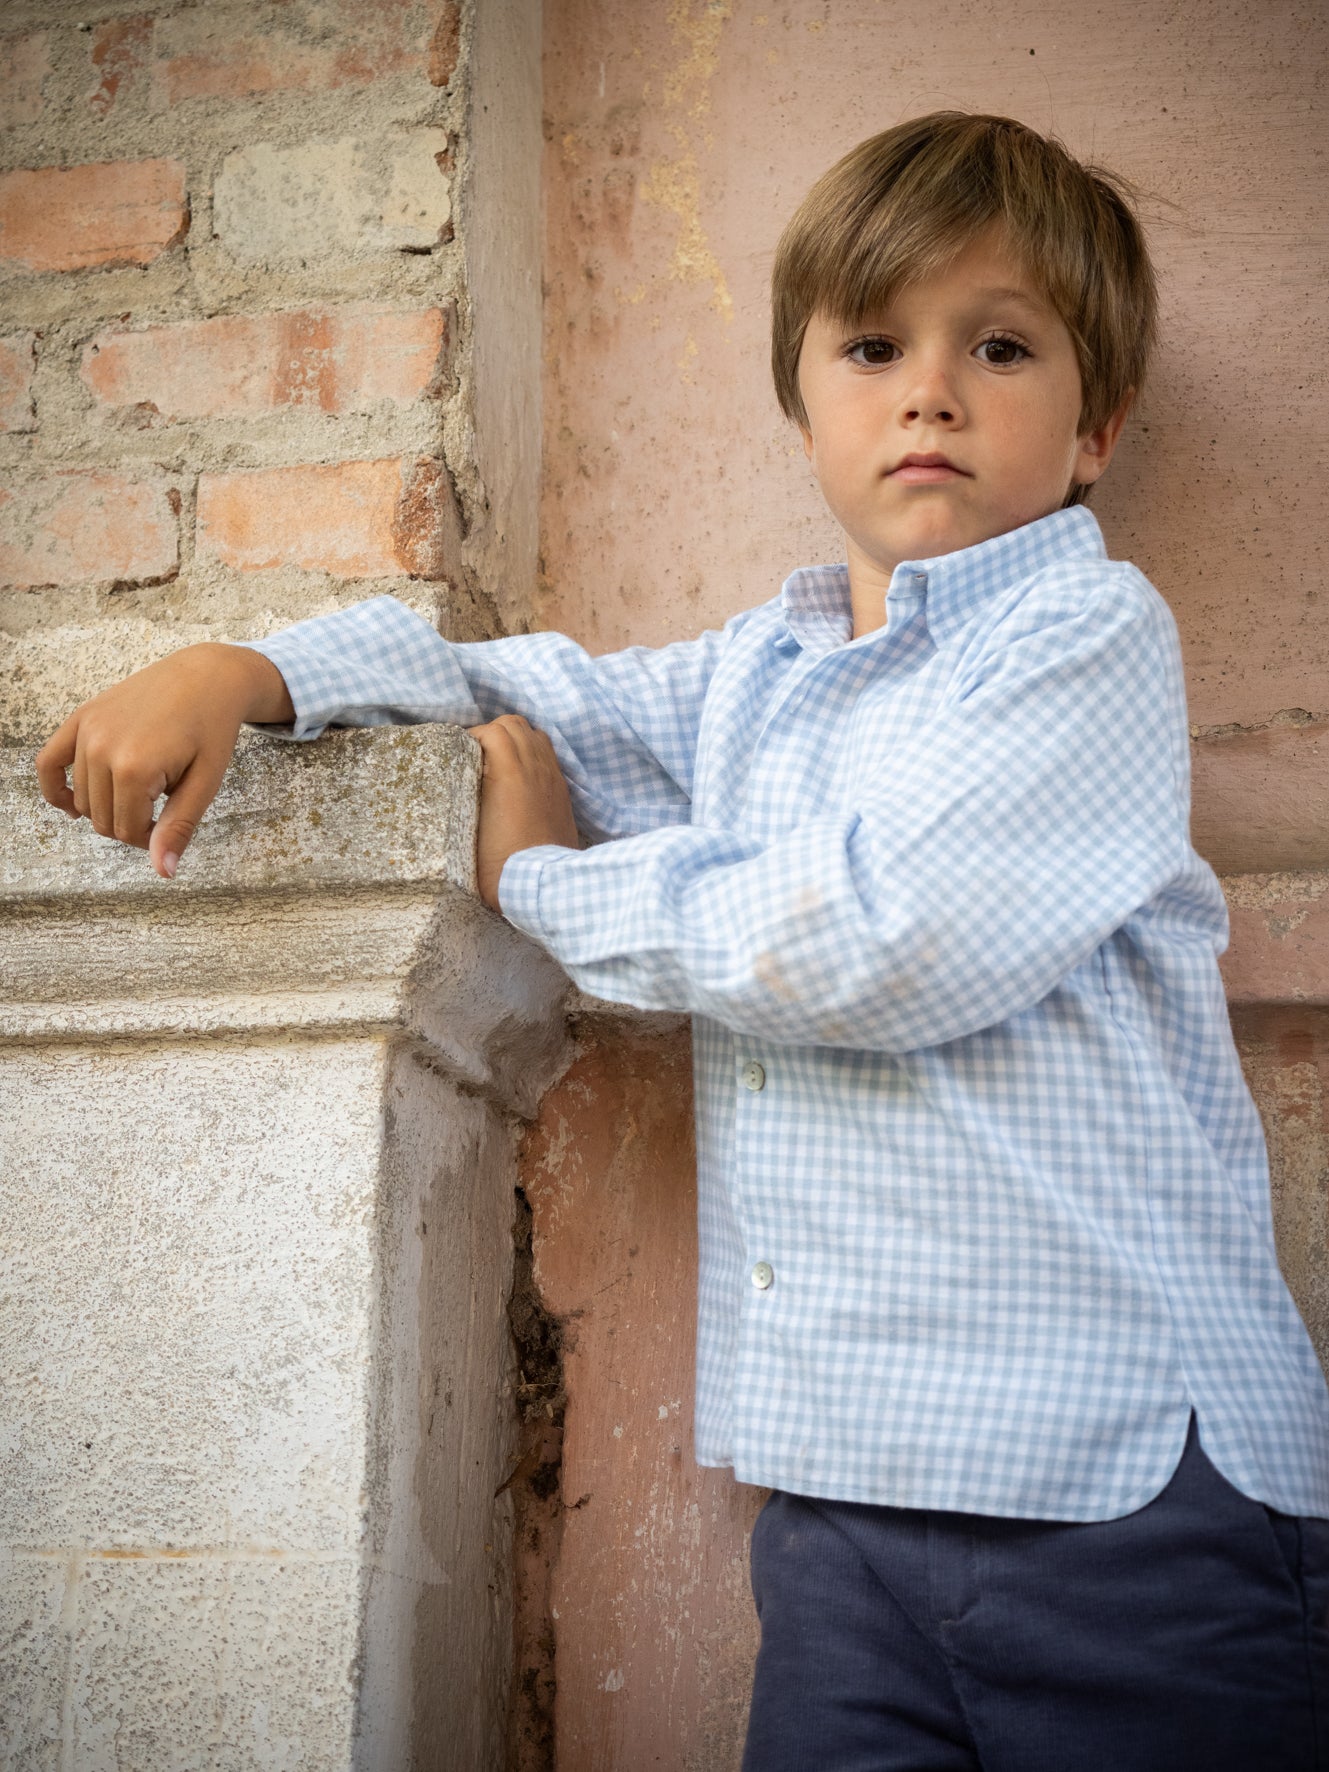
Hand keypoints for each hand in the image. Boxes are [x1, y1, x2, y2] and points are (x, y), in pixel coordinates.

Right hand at [34, 644, 293, 877]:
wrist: (206, 677)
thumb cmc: (211, 729)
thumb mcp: (205, 783)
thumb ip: (178, 827)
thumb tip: (163, 871)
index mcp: (135, 768)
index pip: (126, 831)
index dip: (150, 838)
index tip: (170, 825)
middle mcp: (102, 748)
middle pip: (102, 819)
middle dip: (130, 825)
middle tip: (160, 810)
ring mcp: (88, 731)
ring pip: (82, 799)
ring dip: (108, 806)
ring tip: (143, 791)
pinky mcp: (81, 718)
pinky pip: (49, 762)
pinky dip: (55, 788)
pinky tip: (71, 807)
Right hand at [471, 715, 578, 911]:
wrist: (541, 885)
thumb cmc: (499, 864)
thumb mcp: (466, 831)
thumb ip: (463, 796)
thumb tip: (457, 781)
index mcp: (509, 772)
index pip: (492, 731)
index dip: (472, 737)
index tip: (459, 753)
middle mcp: (534, 767)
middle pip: (514, 725)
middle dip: (493, 731)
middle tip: (477, 752)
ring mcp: (552, 777)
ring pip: (535, 735)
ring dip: (516, 739)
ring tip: (499, 760)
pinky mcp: (562, 791)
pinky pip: (549, 755)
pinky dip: (533, 754)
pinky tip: (521, 775)